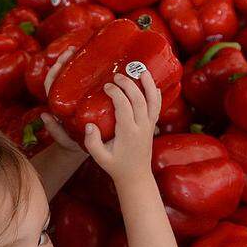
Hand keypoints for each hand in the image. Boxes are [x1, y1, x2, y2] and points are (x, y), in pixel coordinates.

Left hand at [41, 46, 82, 152]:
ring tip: (80, 49)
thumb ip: (55, 131)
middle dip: (63, 60)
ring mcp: (74, 96)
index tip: (61, 60)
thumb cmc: (73, 144)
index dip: (54, 72)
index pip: (51, 84)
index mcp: (58, 105)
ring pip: (69, 76)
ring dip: (72, 61)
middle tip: (73, 49)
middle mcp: (64, 98)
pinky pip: (82, 81)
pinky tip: (93, 60)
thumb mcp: (65, 140)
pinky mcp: (84, 97)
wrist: (86, 146)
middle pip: (59, 75)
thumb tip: (44, 115)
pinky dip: (84, 69)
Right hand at [82, 71, 161, 185]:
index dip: (117, 93)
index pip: (124, 107)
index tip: (107, 86)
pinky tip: (152, 84)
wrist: (136, 176)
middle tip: (117, 76)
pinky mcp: (152, 126)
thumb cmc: (116, 166)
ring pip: (153, 102)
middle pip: (139, 100)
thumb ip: (92, 142)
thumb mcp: (99, 157)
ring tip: (143, 70)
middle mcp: (141, 127)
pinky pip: (157, 107)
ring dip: (148, 85)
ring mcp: (149, 126)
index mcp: (128, 133)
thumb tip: (89, 125)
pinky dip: (156, 94)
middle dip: (129, 85)